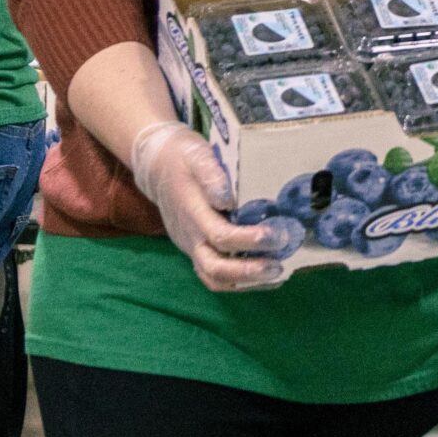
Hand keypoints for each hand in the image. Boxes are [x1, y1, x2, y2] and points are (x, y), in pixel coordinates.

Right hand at [129, 122, 296, 292]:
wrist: (158, 167)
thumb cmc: (183, 157)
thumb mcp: (197, 154)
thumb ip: (211, 174)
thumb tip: (227, 198)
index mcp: (193, 212)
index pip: (220, 236)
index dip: (248, 240)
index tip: (276, 235)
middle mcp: (191, 236)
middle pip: (215, 268)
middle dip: (248, 272)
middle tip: (279, 267)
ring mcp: (192, 246)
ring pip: (214, 278)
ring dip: (246, 282)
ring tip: (277, 274)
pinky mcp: (197, 249)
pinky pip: (215, 274)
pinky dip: (240, 280)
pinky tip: (265, 276)